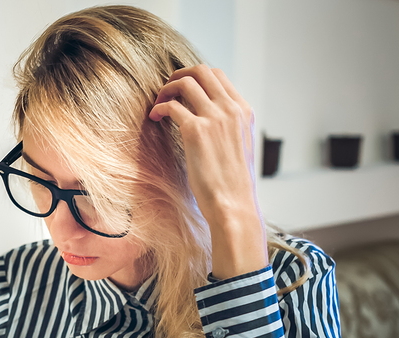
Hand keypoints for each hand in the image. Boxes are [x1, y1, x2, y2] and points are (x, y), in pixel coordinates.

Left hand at [148, 64, 267, 278]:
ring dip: (167, 89)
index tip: (181, 89)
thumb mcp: (239, 147)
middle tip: (166, 89)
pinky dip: (159, 108)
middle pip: (202, 71)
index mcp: (244, 111)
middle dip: (179, 75)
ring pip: (186, 83)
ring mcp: (215, 118)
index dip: (196, 77)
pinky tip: (155, 118)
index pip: (219, 76)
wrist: (233, 204)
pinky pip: (172, 107)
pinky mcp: (196, 131)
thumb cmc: (233, 184)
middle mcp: (231, 109)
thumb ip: (228, 128)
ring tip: (158, 103)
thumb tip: (210, 124)